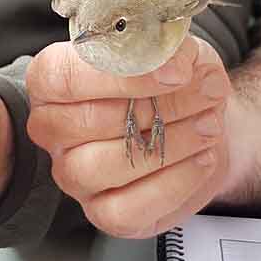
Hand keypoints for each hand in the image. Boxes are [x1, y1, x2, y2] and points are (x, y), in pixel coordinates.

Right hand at [27, 36, 230, 237]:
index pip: (62, 76)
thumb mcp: (176, 50)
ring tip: (208, 125)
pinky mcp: (103, 212)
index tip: (175, 72)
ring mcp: (74, 175)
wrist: (200, 121)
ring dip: (169, 144)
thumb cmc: (173, 82)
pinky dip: (175, 182)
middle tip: (206, 94)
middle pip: (87, 121)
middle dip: (159, 107)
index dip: (120, 75)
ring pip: (103, 166)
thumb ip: (170, 48)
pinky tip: (202, 158)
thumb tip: (174, 63)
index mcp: (52, 81)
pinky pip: (127, 208)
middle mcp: (54, 129)